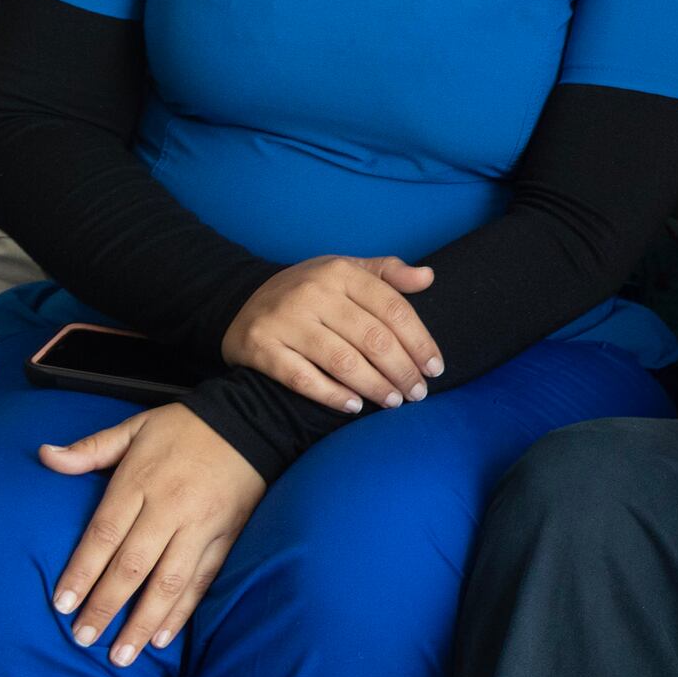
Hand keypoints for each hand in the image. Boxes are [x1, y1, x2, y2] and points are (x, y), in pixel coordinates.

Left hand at [43, 403, 266, 663]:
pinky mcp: (227, 537)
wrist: (256, 419)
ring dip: (142, 622)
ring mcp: (202, 526)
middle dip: (105, 606)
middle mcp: (170, 508)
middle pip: (132, 566)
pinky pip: (203, 580)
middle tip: (82, 638)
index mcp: (141, 481)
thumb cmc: (187, 426)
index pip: (104, 535)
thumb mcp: (136, 427)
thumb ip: (91, 449)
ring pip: (168, 582)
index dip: (82, 573)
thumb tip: (45, 456)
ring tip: (121, 655)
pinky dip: (182, 611)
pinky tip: (162, 638)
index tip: (61, 604)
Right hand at [222, 255, 442, 412]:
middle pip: (373, 338)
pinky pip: (304, 379)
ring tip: (394, 402)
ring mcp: (286, 321)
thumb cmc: (310, 291)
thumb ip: (388, 272)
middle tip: (418, 393)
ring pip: (343, 361)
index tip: (435, 368)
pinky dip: (332, 395)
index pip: (393, 309)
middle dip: (403, 370)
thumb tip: (429, 277)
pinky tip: (354, 406)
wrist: (242, 302)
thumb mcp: (346, 271)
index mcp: (340, 272)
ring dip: (375, 386)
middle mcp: (313, 293)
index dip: (420, 342)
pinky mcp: (262, 348)